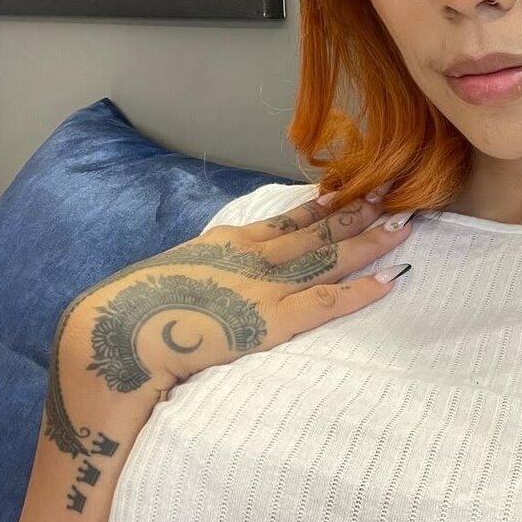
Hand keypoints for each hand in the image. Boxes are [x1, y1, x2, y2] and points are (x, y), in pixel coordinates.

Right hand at [47, 190, 412, 456]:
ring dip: (370, 241)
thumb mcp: (177, 275)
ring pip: (330, 257)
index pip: (290, 219)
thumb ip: (207, 271)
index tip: (353, 190)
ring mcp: (266, 285)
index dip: (325, 205)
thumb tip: (218, 277)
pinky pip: (326, 302)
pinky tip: (392, 279)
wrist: (115, 331)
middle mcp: (255, 255)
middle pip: (319, 229)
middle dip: (360, 212)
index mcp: (231, 242)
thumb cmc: (137, 310)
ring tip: (405, 225)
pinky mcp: (271, 319)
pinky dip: (361, 290)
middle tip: (397, 192)